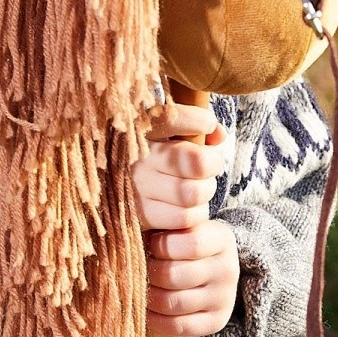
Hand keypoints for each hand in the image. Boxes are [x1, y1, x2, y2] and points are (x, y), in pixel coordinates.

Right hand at [131, 102, 225, 231]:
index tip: (207, 124)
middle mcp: (136, 159)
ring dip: (204, 192)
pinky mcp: (140, 217)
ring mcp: (135, 189)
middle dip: (212, 164)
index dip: (199, 120)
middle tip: (208, 165)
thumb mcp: (170, 134)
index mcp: (138, 131)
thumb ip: (196, 127)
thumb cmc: (156, 157)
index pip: (172, 118)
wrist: (119, 190)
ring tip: (196, 187)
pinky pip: (184, 218)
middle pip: (197, 163)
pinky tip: (186, 206)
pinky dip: (194, 214)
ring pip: (194, 194)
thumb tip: (218, 134)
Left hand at [145, 218, 239, 336]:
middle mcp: (228, 269)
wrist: (209, 267)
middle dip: (150, 272)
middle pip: (176, 276)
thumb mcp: (181, 226)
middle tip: (140, 267)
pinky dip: (156, 319)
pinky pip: (178, 326)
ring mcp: (224, 298)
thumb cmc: (183, 241)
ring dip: (149, 296)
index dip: (162, 245)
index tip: (151, 243)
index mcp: (222, 238)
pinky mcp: (217, 322)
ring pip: (173, 303)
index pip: (191, 244)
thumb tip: (132, 230)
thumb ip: (163, 224)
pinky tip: (148, 307)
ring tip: (141, 286)